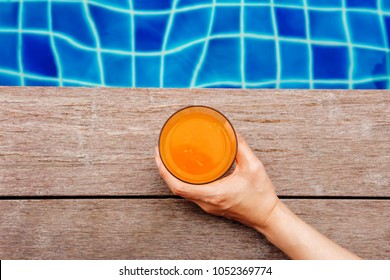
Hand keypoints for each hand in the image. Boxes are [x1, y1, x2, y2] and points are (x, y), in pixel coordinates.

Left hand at [155, 134, 279, 229]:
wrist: (267, 217)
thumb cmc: (261, 196)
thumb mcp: (253, 167)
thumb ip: (241, 147)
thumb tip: (230, 131)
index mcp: (213, 194)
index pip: (179, 186)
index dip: (164, 171)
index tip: (158, 155)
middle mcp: (207, 202)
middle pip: (176, 189)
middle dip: (164, 171)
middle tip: (160, 152)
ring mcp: (208, 206)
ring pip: (182, 193)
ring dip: (173, 177)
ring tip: (169, 159)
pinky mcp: (211, 206)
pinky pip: (191, 194)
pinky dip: (183, 182)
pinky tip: (186, 171)